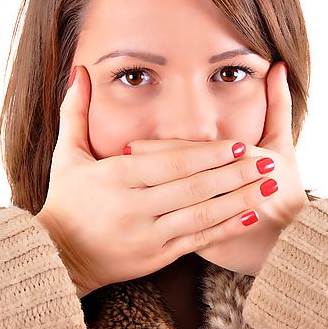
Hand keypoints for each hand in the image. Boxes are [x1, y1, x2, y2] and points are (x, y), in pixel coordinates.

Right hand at [35, 65, 282, 297]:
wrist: (58, 257)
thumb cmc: (66, 202)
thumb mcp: (66, 156)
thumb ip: (76, 112)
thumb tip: (79, 71)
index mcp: (116, 178)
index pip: (172, 163)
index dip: (209, 155)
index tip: (240, 145)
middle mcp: (135, 207)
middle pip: (194, 187)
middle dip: (234, 174)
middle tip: (268, 162)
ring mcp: (148, 235)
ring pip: (201, 215)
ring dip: (239, 200)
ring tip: (269, 188)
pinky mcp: (156, 257)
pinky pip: (197, 240)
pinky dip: (225, 228)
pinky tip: (250, 217)